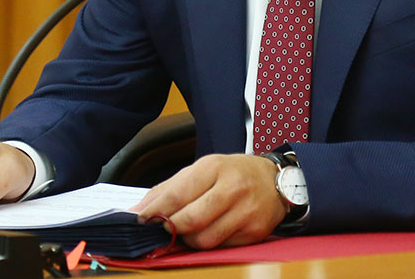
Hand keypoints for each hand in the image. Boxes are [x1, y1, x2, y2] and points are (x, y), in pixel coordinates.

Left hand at [133, 153, 286, 249]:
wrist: (276, 181)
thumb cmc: (234, 173)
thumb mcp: (203, 169)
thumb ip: (170, 188)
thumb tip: (138, 210)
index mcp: (214, 167)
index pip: (178, 194)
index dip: (155, 211)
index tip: (139, 220)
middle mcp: (232, 188)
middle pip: (190, 221)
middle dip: (171, 228)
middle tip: (165, 228)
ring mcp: (246, 212)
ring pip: (204, 240)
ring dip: (189, 239)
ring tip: (189, 229)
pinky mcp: (255, 232)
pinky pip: (221, 247)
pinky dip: (210, 243)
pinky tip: (211, 230)